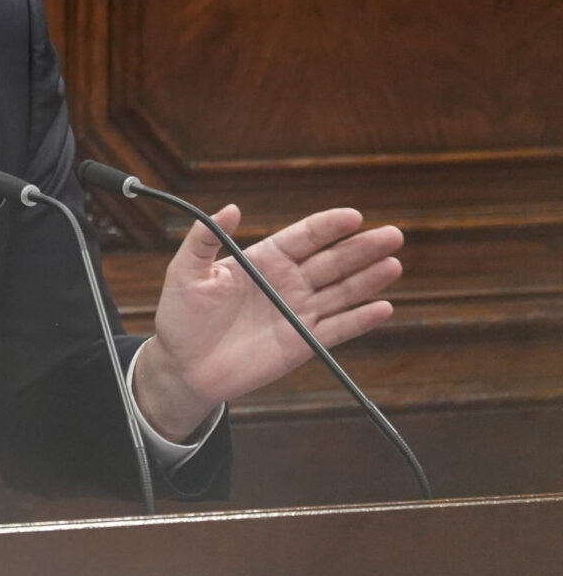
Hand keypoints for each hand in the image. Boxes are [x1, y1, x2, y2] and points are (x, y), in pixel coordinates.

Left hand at [132, 205, 402, 440]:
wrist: (183, 367)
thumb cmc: (181, 317)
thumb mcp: (185, 273)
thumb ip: (204, 240)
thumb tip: (231, 208)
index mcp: (263, 260)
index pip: (304, 237)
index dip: (329, 226)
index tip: (353, 216)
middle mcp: (286, 282)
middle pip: (332, 261)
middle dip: (362, 248)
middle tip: (393, 235)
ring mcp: (297, 311)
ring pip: (341, 291)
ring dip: (369, 279)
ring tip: (394, 264)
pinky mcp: (302, 342)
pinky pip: (337, 329)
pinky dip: (360, 320)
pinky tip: (383, 309)